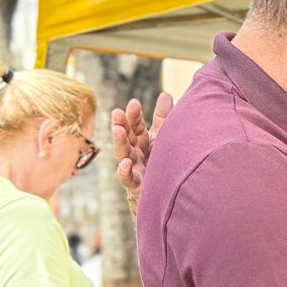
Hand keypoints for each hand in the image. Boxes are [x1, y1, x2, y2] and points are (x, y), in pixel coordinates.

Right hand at [112, 92, 172, 208]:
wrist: (169, 192)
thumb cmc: (163, 162)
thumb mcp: (164, 137)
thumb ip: (163, 118)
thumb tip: (165, 94)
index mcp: (142, 141)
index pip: (136, 125)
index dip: (134, 116)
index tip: (134, 103)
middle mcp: (135, 153)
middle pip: (126, 137)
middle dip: (121, 124)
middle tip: (118, 113)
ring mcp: (134, 169)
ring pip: (122, 154)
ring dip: (119, 142)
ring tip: (117, 130)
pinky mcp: (137, 185)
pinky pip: (127, 178)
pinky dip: (124, 171)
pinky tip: (126, 162)